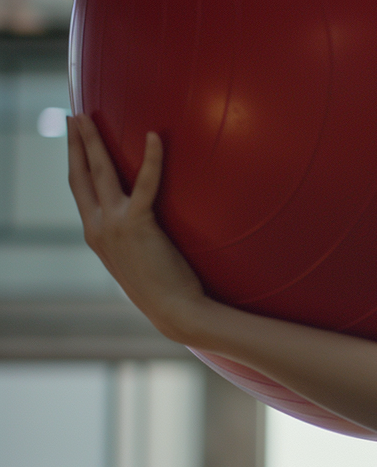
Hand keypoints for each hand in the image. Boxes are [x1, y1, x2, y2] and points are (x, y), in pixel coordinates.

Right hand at [67, 115, 211, 343]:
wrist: (173, 309)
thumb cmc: (162, 288)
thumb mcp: (134, 260)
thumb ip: (128, 239)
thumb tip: (138, 225)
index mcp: (94, 234)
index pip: (78, 190)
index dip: (73, 162)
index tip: (72, 140)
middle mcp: (97, 227)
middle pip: (80, 175)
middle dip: (75, 143)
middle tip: (73, 116)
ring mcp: (114, 225)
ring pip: (100, 173)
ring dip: (93, 142)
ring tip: (88, 118)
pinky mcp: (138, 224)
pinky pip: (146, 184)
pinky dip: (151, 158)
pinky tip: (153, 136)